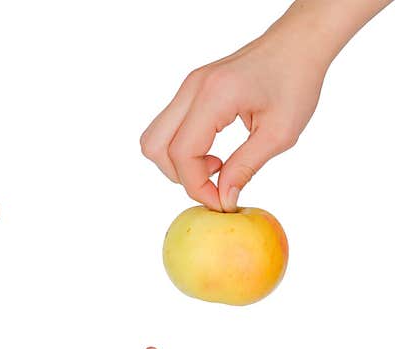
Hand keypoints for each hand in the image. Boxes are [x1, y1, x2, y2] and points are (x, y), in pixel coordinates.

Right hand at [141, 26, 325, 210]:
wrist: (299, 43)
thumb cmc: (297, 80)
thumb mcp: (280, 133)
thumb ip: (246, 167)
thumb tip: (223, 198)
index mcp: (214, 96)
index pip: (182, 153)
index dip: (196, 185)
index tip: (221, 200)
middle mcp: (192, 88)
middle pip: (156, 147)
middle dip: (180, 175)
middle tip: (215, 181)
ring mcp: (187, 87)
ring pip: (154, 139)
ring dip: (176, 163)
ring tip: (214, 165)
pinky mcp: (189, 90)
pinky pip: (167, 128)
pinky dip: (181, 149)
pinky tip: (211, 152)